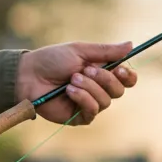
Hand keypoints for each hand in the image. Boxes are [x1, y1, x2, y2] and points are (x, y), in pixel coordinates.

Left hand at [16, 41, 137, 125]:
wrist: (30, 75)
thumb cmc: (52, 59)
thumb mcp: (80, 50)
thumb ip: (106, 51)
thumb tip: (131, 44)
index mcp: (101, 72)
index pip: (126, 78)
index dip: (128, 76)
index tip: (121, 69)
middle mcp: (98, 89)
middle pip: (119, 90)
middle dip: (105, 79)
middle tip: (86, 70)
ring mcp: (89, 103)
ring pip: (106, 101)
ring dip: (89, 87)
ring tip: (71, 79)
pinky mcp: (79, 116)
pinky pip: (92, 111)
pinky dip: (83, 98)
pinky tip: (68, 91)